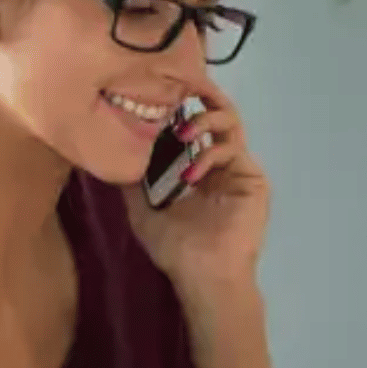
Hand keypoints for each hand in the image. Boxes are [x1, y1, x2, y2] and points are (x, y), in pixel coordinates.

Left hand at [127, 83, 267, 287]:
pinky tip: (191, 173)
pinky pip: (233, 149)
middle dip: (198, 97)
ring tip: (183, 132)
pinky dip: (210, 153)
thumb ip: (132, 181)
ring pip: (230, 123)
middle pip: (216, 114)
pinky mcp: (253, 179)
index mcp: (199, 167)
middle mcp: (220, 163)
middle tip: (177, 90)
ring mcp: (239, 169)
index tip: (157, 94)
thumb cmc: (176, 249)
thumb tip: (113, 152)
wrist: (203, 277)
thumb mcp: (142, 209)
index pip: (192, 125)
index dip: (179, 107)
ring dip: (204, 120)